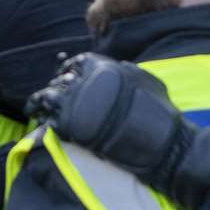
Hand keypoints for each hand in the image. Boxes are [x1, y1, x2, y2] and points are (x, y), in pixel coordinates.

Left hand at [26, 53, 209, 209]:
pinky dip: (45, 123)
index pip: (76, 62)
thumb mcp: (149, 83)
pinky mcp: (71, 125)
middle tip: (56, 100)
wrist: (166, 147)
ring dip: (45, 103)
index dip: (69, 71)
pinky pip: (48, 119)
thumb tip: (117, 66)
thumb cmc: (162, 117)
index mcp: (106, 67)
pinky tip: (44, 128)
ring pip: (48, 96)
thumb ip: (128, 72)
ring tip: (43, 111)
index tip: (69, 81)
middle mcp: (89, 80)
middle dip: (57, 88)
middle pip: (59, 80)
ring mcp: (78, 102)